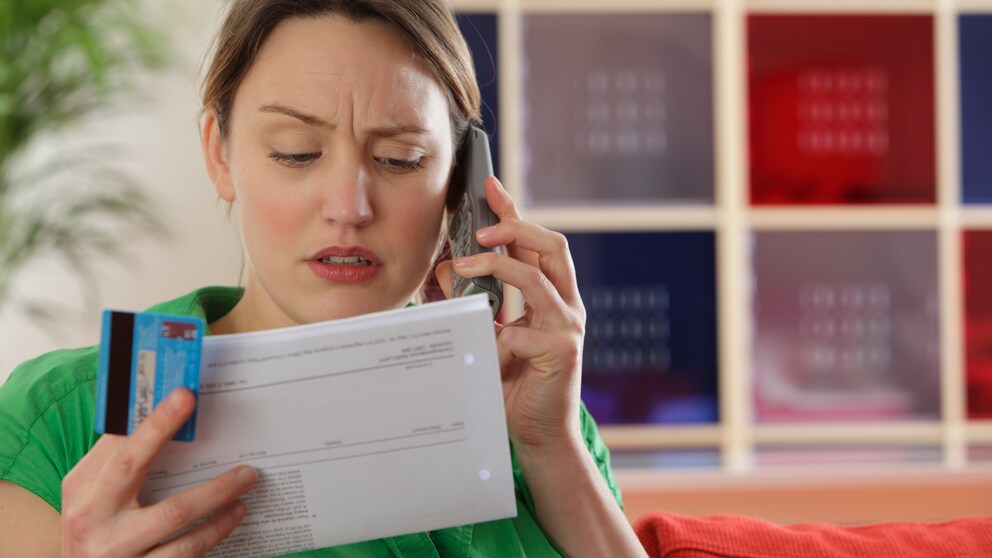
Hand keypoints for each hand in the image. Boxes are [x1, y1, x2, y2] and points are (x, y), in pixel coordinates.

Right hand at [61, 388, 256, 555]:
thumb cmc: (93, 527)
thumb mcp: (91, 493)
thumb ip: (118, 458)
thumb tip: (159, 413)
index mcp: (82, 488)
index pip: (120, 445)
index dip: (154, 422)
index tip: (184, 396)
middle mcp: (92, 518)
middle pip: (138, 471)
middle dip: (177, 443)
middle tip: (222, 427)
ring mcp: (116, 550)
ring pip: (174, 516)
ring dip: (217, 493)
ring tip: (246, 478)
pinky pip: (186, 551)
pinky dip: (215, 530)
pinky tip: (234, 513)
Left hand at [436, 176, 585, 450]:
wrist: (540, 433)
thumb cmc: (516, 382)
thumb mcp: (492, 334)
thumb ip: (479, 302)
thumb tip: (450, 269)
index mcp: (552, 296)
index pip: (536, 243)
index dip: (515, 211)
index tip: (490, 186)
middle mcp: (566, 305)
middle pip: (552, 246)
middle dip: (517, 227)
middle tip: (483, 227)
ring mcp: (569, 326)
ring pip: (538, 278)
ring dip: (499, 268)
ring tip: (465, 268)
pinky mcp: (563, 352)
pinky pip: (521, 333)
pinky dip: (496, 340)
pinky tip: (487, 355)